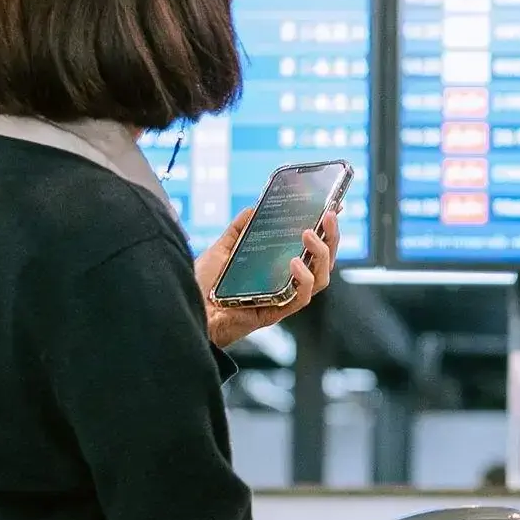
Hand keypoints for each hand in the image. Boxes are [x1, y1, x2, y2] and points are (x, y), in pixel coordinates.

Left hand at [199, 206, 338, 350]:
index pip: (311, 248)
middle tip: (328, 216)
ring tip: (309, 235)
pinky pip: (300, 299)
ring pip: (320, 279)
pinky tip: (295, 262)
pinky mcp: (274, 312)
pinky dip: (303, 280)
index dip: (326, 230)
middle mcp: (285, 283)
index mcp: (277, 268)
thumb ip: (238, 230)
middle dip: (331, 238)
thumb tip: (254, 207)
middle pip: (323, 262)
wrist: (187, 308)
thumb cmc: (202, 285)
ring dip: (321, 255)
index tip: (333, 208)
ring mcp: (282, 298)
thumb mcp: (221, 249)